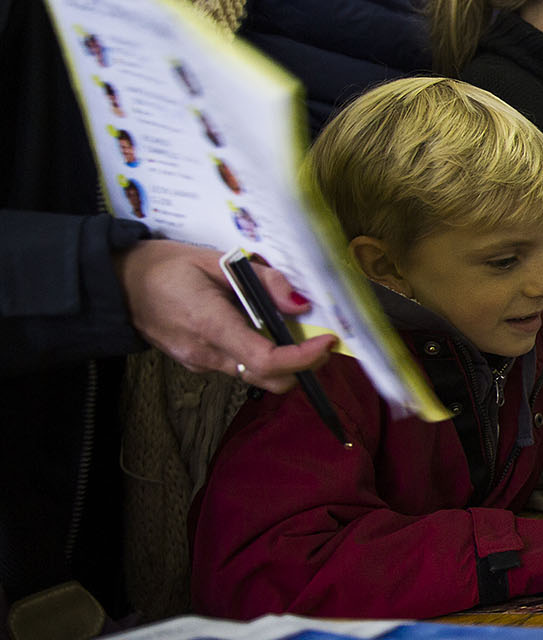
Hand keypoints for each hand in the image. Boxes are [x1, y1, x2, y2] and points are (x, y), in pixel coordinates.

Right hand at [116, 240, 334, 391]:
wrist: (118, 283)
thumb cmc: (166, 266)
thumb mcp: (218, 260)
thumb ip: (263, 281)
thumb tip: (299, 304)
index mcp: (210, 325)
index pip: (266, 360)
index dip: (304, 358)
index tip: (327, 341)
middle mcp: (205, 354)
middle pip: (269, 378)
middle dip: (303, 365)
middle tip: (318, 337)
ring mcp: (200, 363)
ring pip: (256, 375)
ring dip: (282, 359)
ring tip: (289, 327)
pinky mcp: (198, 363)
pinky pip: (239, 366)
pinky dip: (259, 353)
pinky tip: (258, 326)